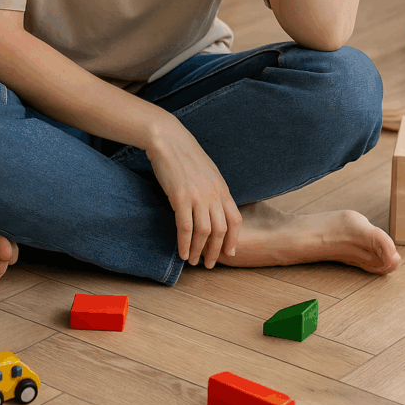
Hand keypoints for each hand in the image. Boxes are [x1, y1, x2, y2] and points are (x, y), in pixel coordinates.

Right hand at [145, 116, 241, 266]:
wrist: (169, 140)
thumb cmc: (186, 156)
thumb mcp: (209, 173)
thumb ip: (215, 190)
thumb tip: (216, 207)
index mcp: (222, 188)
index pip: (235, 220)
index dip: (233, 239)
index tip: (229, 253)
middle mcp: (213, 194)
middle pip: (221, 230)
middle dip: (215, 251)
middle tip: (209, 264)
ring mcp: (198, 196)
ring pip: (204, 232)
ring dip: (199, 250)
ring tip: (193, 261)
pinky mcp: (180, 197)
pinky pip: (185, 227)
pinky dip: (184, 243)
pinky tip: (182, 253)